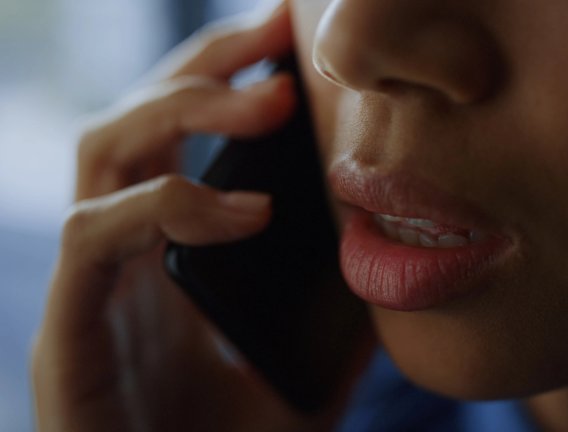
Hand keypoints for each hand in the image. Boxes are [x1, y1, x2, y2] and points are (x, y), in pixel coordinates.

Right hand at [31, 4, 341, 430]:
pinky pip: (95, 236)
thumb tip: (395, 270)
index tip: (287, 43)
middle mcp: (124, 255)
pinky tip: (245, 213)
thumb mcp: (302, 375)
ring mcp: (91, 287)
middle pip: (138, 117)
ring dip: (185, 107)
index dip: (222, 78)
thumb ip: (339, 323)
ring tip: (271, 101)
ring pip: (105, 150)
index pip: (177, 137)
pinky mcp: (68, 332)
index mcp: (170, 255)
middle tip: (276, 32)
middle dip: (204, 66)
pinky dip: (169, 205)